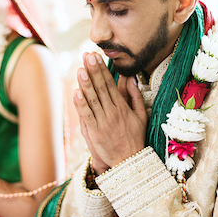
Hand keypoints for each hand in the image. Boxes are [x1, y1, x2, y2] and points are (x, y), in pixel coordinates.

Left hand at [73, 52, 146, 173]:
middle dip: (93, 71)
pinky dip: (81, 104)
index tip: (95, 56)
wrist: (130, 161)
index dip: (102, 69)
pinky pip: (87, 115)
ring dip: (86, 84)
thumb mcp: (141, 116)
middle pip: (101, 88)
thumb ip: (135, 96)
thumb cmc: (135, 138)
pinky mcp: (95, 132)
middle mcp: (113, 112)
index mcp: (122, 107)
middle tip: (87, 55)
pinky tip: (76, 93)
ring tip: (80, 69)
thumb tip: (131, 79)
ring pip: (93, 99)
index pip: (110, 84)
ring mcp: (103, 122)